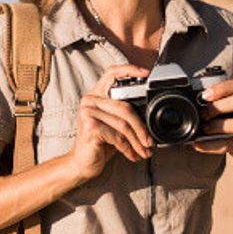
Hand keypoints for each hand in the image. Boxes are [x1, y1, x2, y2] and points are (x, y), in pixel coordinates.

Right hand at [67, 64, 153, 182]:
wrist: (82, 163)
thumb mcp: (115, 125)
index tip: (146, 74)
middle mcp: (90, 100)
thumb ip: (126, 115)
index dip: (129, 70)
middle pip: (125, 107)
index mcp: (96, 94)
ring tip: (144, 151)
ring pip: (123, 124)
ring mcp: (88, 112)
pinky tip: (132, 155)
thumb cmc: (100, 143)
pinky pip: (117, 137)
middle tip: (150, 141)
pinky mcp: (90, 127)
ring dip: (137, 141)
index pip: (112, 73)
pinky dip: (128, 149)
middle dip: (141, 127)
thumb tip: (150, 115)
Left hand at [193, 78, 232, 159]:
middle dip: (217, 107)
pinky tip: (198, 145)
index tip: (204, 95)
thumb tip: (187, 101)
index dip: (221, 88)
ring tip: (204, 128)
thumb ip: (212, 102)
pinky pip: (228, 144)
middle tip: (203, 115)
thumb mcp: (226, 106)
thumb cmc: (231, 119)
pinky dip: (211, 145)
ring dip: (217, 126)